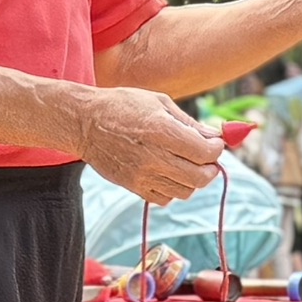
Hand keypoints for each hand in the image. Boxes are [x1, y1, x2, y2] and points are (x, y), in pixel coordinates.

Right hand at [77, 88, 222, 205]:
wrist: (84, 122)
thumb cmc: (123, 106)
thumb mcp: (159, 102)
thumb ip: (190, 123)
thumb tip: (215, 137)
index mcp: (162, 131)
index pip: (206, 152)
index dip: (217, 148)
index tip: (215, 143)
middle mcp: (153, 157)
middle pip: (200, 177)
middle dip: (211, 168)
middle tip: (207, 158)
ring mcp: (142, 175)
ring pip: (185, 191)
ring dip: (193, 180)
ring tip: (187, 164)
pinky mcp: (132, 186)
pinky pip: (164, 199)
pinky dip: (173, 189)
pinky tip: (168, 173)